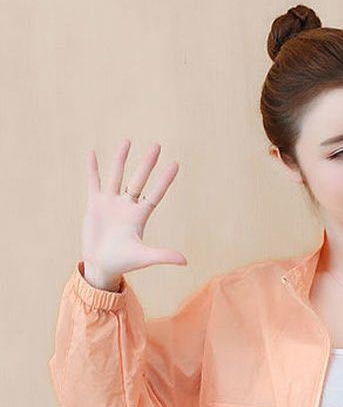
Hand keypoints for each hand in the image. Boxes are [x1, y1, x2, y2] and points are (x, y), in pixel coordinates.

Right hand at [82, 138, 186, 283]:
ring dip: (122, 159)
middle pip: (139, 180)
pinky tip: (93, 153)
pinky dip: (93, 169)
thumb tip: (186, 261)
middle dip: (148, 163)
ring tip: (128, 140)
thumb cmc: (124, 262)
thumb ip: (163, 256)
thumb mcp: (144, 258)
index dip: (165, 180)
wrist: (101, 266)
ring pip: (117, 176)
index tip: (175, 164)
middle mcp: (127, 206)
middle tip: (157, 145)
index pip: (155, 193)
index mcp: (140, 216)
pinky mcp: (94, 205)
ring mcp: (110, 204)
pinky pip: (94, 183)